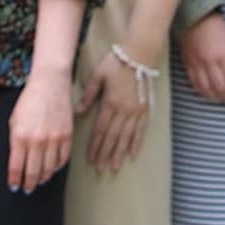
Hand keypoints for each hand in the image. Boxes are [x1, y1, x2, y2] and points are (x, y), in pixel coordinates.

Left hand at [9, 65, 76, 192]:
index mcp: (20, 136)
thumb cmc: (30, 100)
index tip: (14, 186)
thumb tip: (17, 162)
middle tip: (27, 189)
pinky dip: (56, 167)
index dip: (15, 180)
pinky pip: (62, 159)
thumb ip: (15, 142)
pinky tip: (51, 169)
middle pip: (33, 172)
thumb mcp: (14, 121)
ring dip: (43, 178)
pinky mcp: (67, 135)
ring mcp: (54, 139)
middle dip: (28, 184)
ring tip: (39, 181)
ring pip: (49, 169)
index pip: (16, 167)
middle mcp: (37, 140)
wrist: (50, 84)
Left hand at [81, 52, 150, 174]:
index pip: (100, 130)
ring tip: (114, 167)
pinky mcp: (145, 109)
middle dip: (105, 154)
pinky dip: (136, 143)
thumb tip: (79, 111)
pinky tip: (132, 154)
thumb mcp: (98, 75)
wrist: (141, 54)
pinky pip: (140, 130)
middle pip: (112, 137)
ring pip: (126, 137)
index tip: (90, 159)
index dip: (95, 146)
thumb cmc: (117, 62)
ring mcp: (136, 111)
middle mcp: (123, 110)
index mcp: (110, 103)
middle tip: (100, 169)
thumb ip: (89, 95)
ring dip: (119, 153)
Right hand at [179, 12, 224, 103]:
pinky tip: (207, 93)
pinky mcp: (188, 65)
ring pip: (206, 89)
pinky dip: (202, 91)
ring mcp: (197, 65)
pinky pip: (194, 83)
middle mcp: (210, 63)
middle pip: (220, 88)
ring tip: (221, 99)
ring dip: (215, 97)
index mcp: (223, 55)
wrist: (194, 17)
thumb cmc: (216, 26)